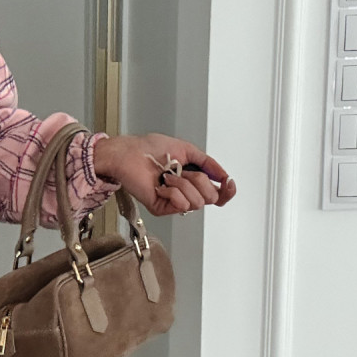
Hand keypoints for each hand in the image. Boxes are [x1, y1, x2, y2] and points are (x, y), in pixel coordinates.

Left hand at [93, 132, 235, 216]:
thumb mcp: (187, 149)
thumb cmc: (149, 149)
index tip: (228, 182)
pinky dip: (173, 190)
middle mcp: (184, 193)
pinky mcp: (161, 208)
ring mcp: (173, 202)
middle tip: (183, 171)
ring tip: (168, 175)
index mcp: (192, 181)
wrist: (128, 154)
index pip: (217, 196)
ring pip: (197, 202)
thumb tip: (224, 176)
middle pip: (211, 198)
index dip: (227, 192)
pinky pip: (180, 205)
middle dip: (200, 180)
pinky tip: (162, 184)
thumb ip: (208, 163)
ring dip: (184, 183)